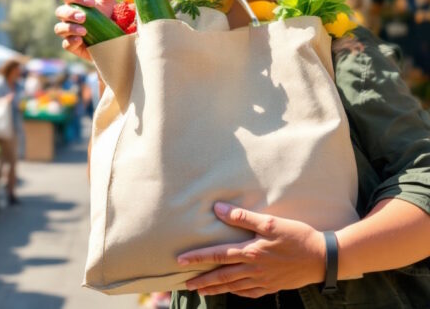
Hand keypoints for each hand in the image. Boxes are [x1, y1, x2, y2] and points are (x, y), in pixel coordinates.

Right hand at [54, 0, 116, 60]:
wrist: (114, 41)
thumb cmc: (108, 19)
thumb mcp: (109, 2)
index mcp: (75, 4)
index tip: (91, 2)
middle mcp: (68, 17)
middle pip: (60, 12)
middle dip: (71, 14)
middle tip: (84, 17)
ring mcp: (68, 32)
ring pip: (60, 28)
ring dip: (70, 28)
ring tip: (85, 31)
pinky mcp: (72, 46)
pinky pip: (66, 44)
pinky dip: (71, 41)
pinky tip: (81, 40)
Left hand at [178, 202, 326, 297]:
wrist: (323, 258)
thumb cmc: (297, 236)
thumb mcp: (270, 223)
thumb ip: (242, 217)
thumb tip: (217, 209)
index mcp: (250, 252)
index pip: (217, 255)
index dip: (197, 258)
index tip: (180, 262)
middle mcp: (253, 269)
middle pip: (221, 276)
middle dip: (201, 280)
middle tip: (184, 284)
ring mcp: (262, 281)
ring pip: (232, 287)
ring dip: (215, 289)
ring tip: (200, 291)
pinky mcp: (272, 287)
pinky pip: (249, 293)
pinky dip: (236, 293)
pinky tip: (230, 291)